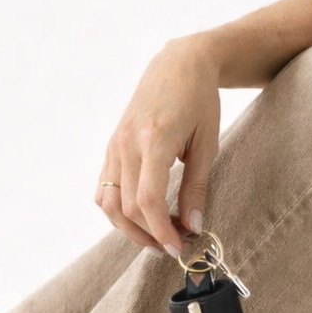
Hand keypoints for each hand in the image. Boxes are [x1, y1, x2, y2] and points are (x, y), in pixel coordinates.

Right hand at [94, 37, 221, 256]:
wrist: (179, 64)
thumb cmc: (200, 100)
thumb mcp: (207, 142)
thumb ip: (197, 185)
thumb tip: (195, 225)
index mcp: (154, 139)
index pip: (147, 200)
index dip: (162, 230)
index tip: (180, 247)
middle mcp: (126, 143)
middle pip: (127, 207)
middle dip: (150, 234)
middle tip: (177, 245)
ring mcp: (113, 145)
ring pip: (109, 203)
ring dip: (131, 228)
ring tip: (160, 237)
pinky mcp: (110, 146)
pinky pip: (104, 188)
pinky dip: (118, 210)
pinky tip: (141, 217)